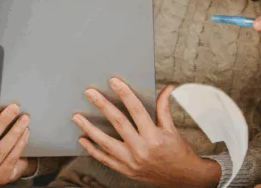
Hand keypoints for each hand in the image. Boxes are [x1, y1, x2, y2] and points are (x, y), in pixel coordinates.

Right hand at [0, 104, 35, 184]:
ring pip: (2, 149)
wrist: (7, 171)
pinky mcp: (1, 176)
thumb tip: (0, 105)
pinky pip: (11, 158)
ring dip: (14, 132)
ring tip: (24, 119)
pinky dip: (20, 143)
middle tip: (14, 108)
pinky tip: (25, 133)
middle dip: (3, 122)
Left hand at [72, 79, 220, 187]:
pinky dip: (92, 150)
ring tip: (77, 117)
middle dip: (102, 106)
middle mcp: (141, 149)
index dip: (124, 94)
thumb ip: (164, 108)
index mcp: (154, 136)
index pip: (136, 110)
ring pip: (106, 143)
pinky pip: (105, 159)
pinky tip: (82, 139)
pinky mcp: (126, 170)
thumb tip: (167, 88)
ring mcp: (131, 161)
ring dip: (90, 129)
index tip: (114, 81)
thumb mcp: (172, 129)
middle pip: (118, 123)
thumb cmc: (178, 153)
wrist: (183, 178)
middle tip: (90, 93)